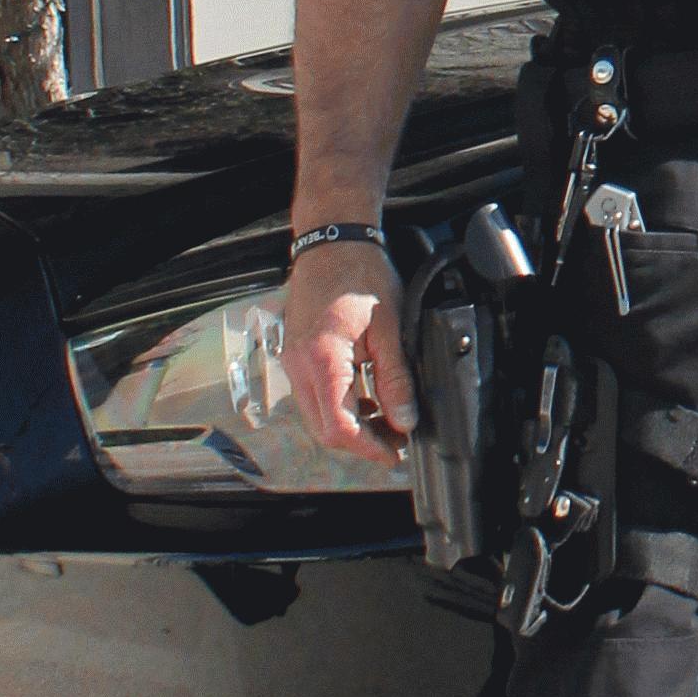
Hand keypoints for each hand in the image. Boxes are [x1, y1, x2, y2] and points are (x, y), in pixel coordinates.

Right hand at [285, 237, 418, 457]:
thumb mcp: (390, 329)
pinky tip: (367, 398)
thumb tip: (405, 421)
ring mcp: (293, 362)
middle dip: (360, 442)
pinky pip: (314, 396)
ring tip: (387, 421)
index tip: (395, 453)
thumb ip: (396, 379)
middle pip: (324, 428)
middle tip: (395, 441)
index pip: (339, 427)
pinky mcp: (296, 356)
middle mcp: (299, 367)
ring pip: (317, 415)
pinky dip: (339, 406)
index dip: (368, 448)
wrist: (333, 243)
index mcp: (322, 361)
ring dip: (350, 425)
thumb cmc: (361, 276)